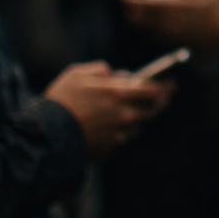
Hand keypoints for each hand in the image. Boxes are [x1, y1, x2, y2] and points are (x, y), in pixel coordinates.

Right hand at [44, 61, 172, 159]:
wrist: (47, 135)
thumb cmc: (60, 101)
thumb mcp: (76, 74)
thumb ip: (100, 70)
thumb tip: (114, 73)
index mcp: (117, 93)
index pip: (152, 90)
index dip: (165, 87)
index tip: (171, 84)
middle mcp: (124, 115)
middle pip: (152, 110)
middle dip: (157, 103)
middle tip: (158, 99)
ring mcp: (119, 133)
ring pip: (139, 125)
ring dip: (138, 117)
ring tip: (127, 111)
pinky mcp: (111, 148)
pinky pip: (123, 138)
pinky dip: (121, 131)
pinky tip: (109, 127)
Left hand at [120, 0, 218, 51]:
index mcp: (186, 3)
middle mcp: (180, 18)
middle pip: (152, 14)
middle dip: (136, 9)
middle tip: (125, 4)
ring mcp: (181, 32)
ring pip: (154, 27)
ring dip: (141, 22)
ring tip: (132, 16)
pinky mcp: (183, 43)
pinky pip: (163, 38)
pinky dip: (152, 33)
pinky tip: (148, 30)